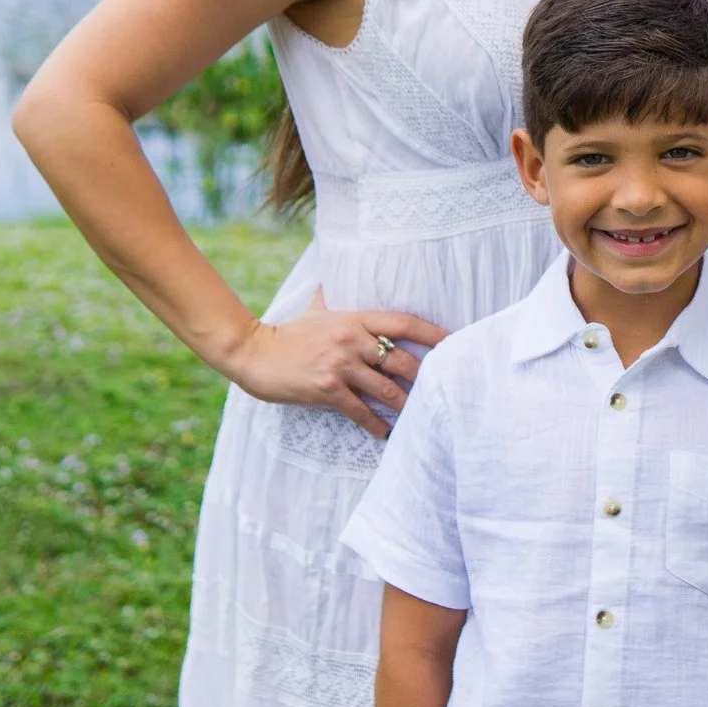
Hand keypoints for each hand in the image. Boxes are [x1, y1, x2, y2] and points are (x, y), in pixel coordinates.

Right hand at [217, 289, 447, 437]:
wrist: (253, 353)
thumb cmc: (289, 333)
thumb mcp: (316, 308)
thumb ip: (334, 295)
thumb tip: (340, 272)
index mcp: (354, 319)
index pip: (403, 322)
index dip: (432, 333)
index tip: (454, 342)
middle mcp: (351, 340)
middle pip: (402, 359)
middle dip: (424, 376)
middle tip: (442, 388)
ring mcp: (339, 366)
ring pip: (386, 389)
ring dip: (406, 404)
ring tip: (420, 414)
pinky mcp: (326, 390)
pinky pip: (360, 410)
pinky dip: (376, 425)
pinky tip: (387, 434)